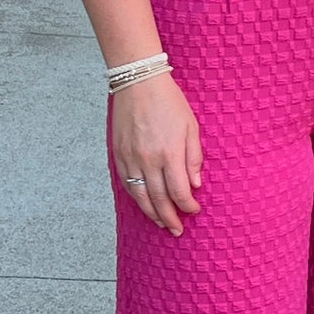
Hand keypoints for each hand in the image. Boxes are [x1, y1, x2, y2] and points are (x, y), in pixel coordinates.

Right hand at [112, 74, 202, 236]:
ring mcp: (130, 158)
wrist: (138, 83)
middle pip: (159, 199)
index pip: (179, 191)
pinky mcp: (118, 154)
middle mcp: (148, 159)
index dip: (187, 206)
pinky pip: (126, 183)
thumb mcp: (190, 126)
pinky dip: (136, 197)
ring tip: (161, 223)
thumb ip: (193, 157)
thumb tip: (195, 184)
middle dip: (170, 217)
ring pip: (140, 195)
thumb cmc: (169, 102)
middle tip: (177, 230)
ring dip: (151, 213)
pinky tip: (143, 204)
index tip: (194, 210)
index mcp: (169, 152)